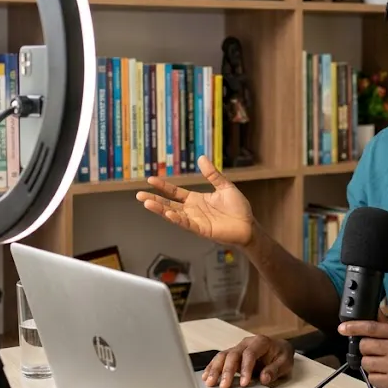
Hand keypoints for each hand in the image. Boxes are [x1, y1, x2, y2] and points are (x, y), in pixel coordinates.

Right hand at [136, 156, 255, 246]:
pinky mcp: (202, 230)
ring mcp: (196, 220)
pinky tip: (168, 213)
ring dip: (160, 210)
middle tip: (138, 195)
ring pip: (173, 214)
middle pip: (169, 204)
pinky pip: (187, 224)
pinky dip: (177, 219)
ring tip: (147, 203)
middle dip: (154, 200)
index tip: (150, 179)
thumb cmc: (238, 208)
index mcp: (196, 200)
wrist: (249, 225)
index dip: (163, 186)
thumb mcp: (224, 186)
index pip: (175, 192)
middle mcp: (192, 210)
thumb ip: (212, 174)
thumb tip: (202, 158)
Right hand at [202, 335, 294, 387]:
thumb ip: (275, 370)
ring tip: (209, 382)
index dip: (245, 368)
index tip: (244, 384)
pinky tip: (206, 376)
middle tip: (224, 386)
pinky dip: (212, 367)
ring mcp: (238, 348)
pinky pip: (220, 359)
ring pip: (223, 355)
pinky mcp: (233, 355)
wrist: (279, 348)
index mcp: (261, 342)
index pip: (250, 354)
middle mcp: (246, 343)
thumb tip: (264, 378)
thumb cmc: (281, 355)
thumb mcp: (285, 362)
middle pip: (233, 354)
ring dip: (215, 369)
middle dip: (227, 370)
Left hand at [339, 320, 387, 387]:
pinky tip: (387, 376)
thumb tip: (371, 316)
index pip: (371, 327)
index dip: (354, 327)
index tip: (342, 328)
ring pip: (366, 362)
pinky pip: (371, 378)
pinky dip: (376, 377)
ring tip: (384, 366)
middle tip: (377, 354)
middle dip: (366, 350)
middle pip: (364, 346)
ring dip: (371, 364)